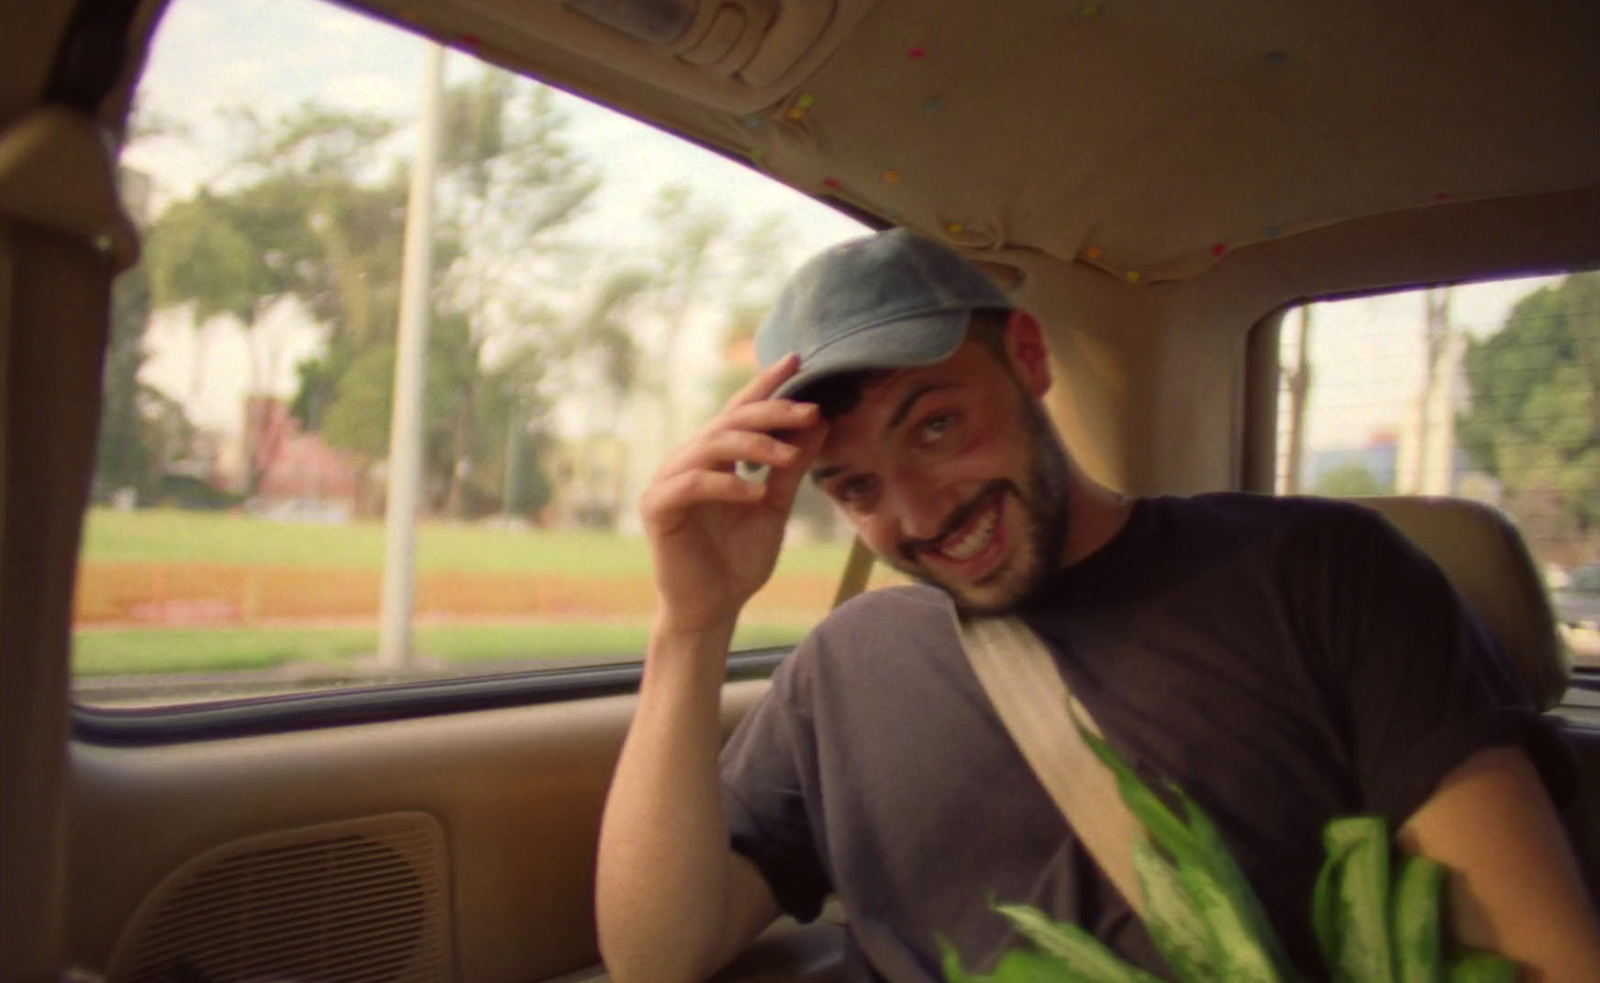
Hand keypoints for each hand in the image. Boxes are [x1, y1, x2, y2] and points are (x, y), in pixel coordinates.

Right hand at [640, 355, 827, 638]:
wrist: (713, 608)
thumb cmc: (739, 559)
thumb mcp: (774, 506)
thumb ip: (790, 467)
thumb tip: (820, 421)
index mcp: (714, 457)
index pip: (740, 411)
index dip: (765, 384)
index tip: (796, 359)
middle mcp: (688, 460)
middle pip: (728, 421)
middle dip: (771, 412)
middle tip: (809, 411)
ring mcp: (669, 481)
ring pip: (710, 445)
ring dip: (753, 446)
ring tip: (787, 456)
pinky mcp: (658, 507)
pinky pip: (692, 483)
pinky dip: (726, 484)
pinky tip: (755, 493)